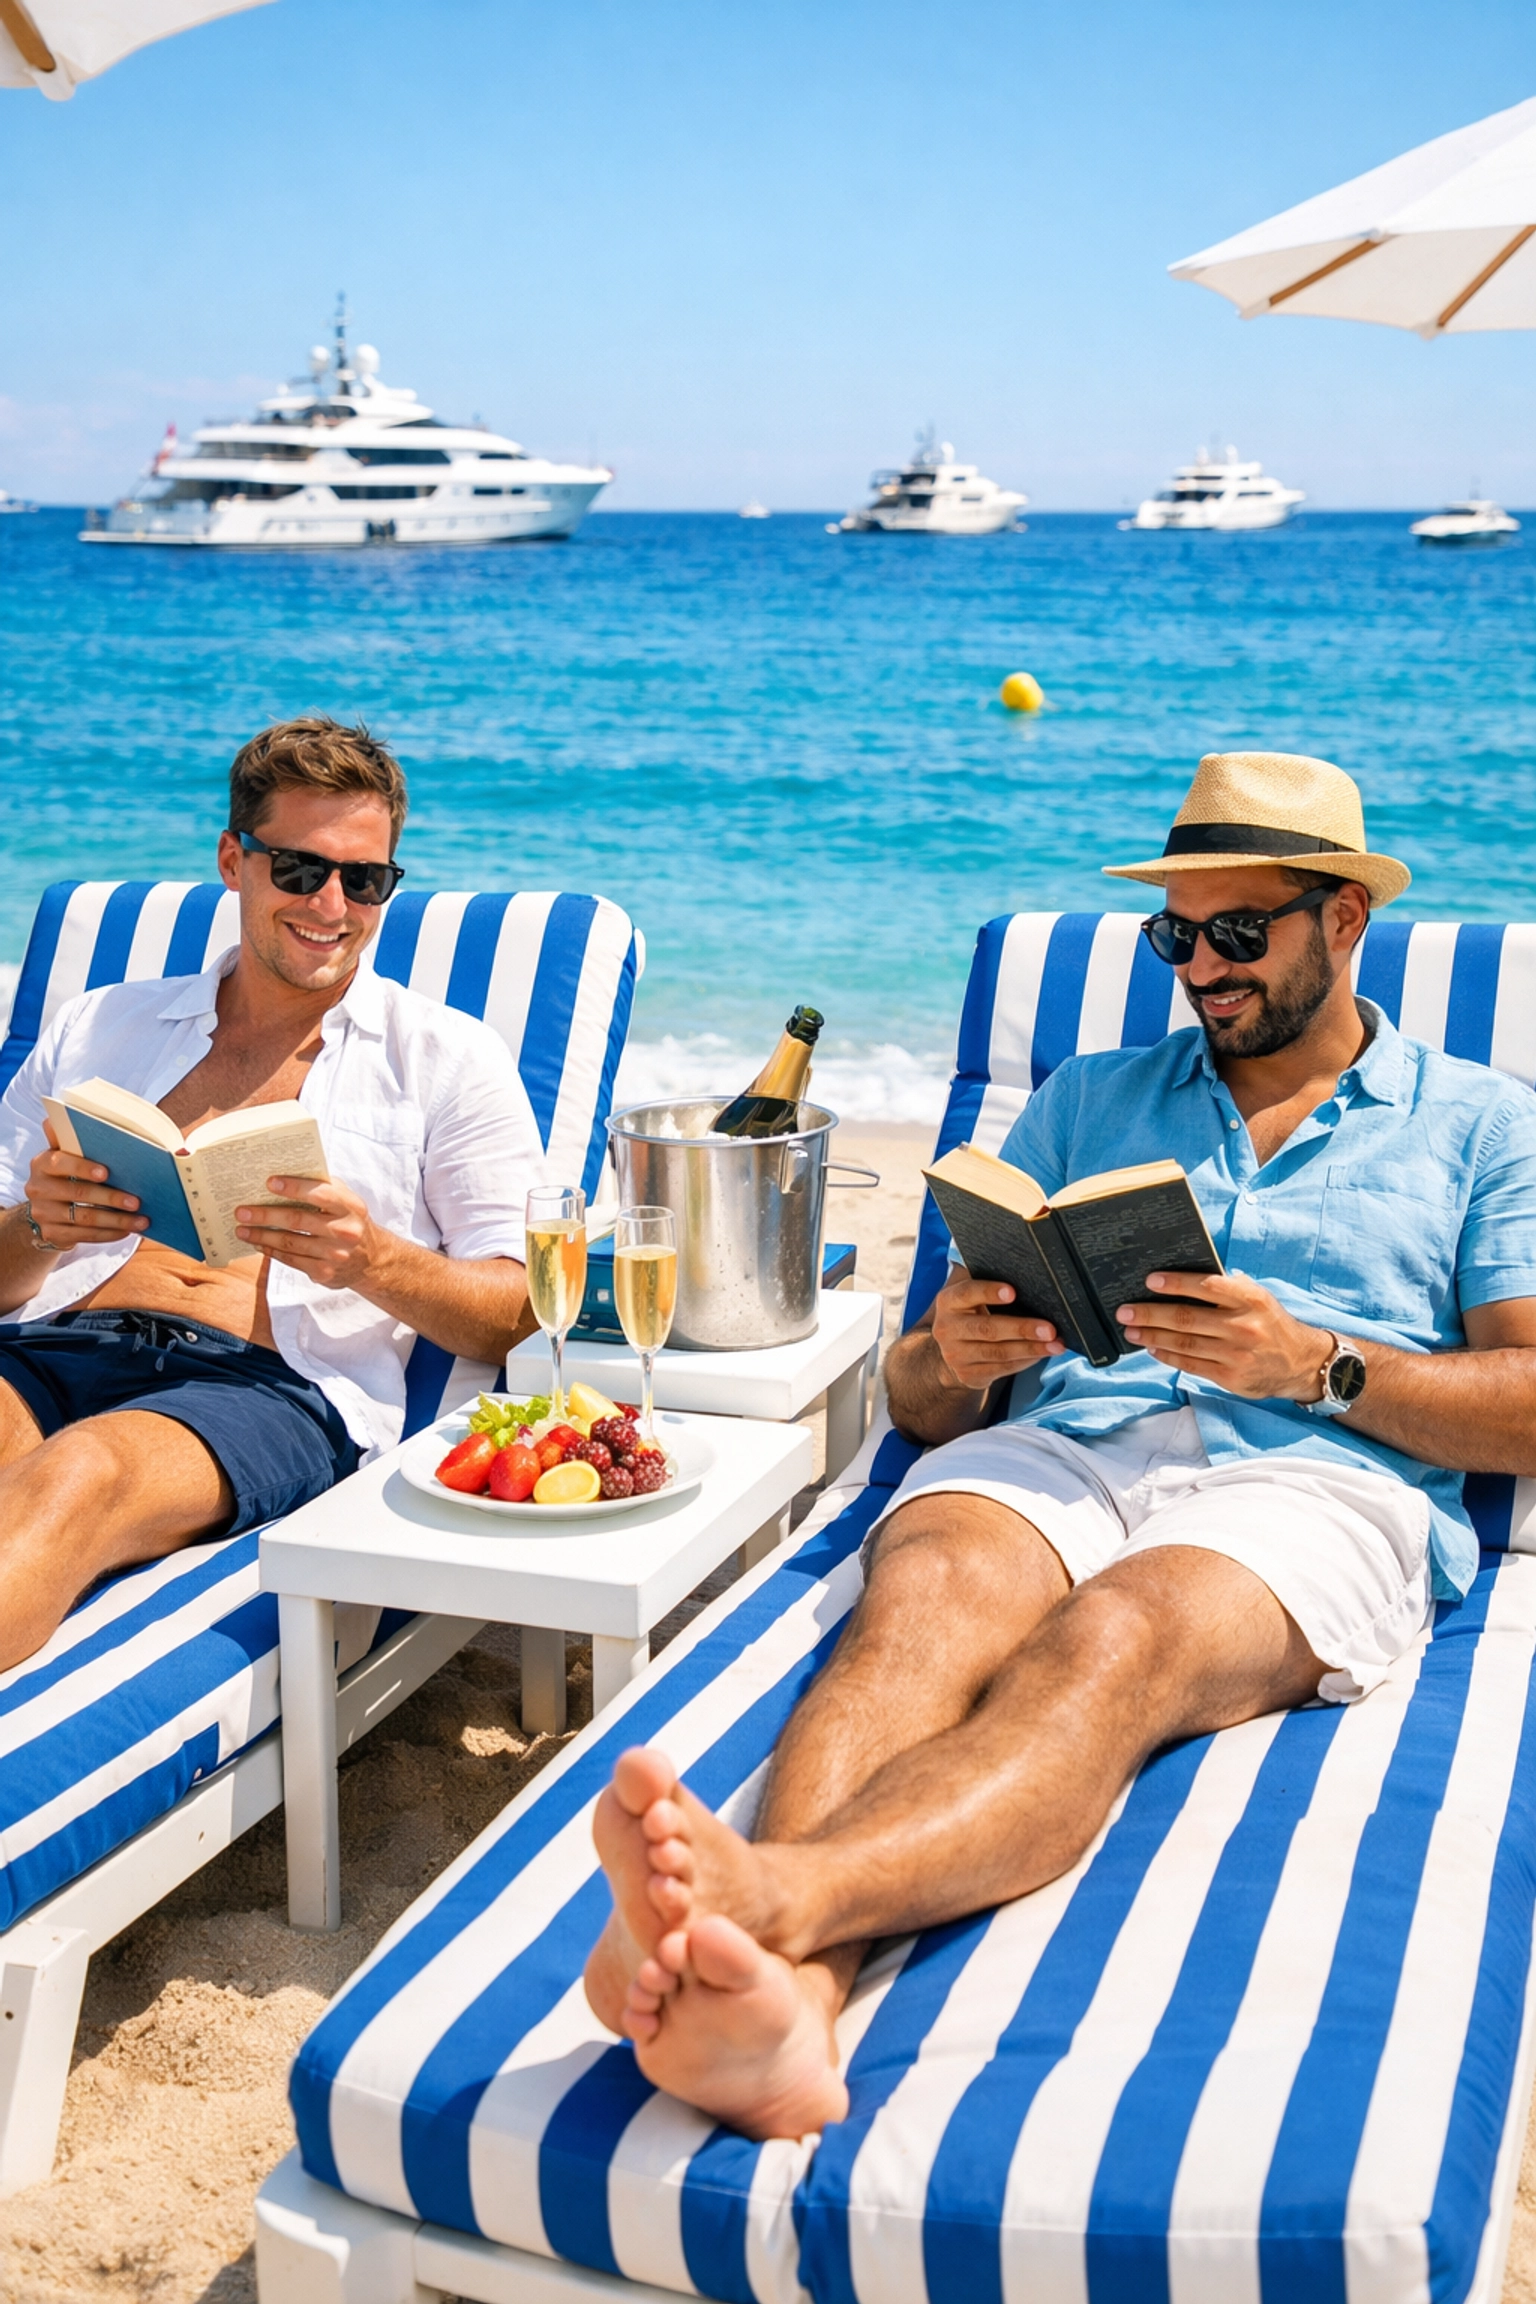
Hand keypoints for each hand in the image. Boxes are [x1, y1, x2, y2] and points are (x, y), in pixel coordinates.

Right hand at [23, 1124, 148, 1247]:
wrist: (46, 1208)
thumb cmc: (66, 1174)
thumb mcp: (66, 1155)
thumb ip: (72, 1139)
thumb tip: (77, 1113)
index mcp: (42, 1162)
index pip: (61, 1162)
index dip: (83, 1167)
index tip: (107, 1173)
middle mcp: (37, 1188)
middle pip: (78, 1193)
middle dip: (111, 1197)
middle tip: (137, 1201)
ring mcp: (43, 1213)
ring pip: (84, 1218)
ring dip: (117, 1220)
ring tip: (142, 1220)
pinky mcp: (52, 1234)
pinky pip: (84, 1236)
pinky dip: (109, 1234)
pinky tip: (128, 1231)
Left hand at [234, 1175, 381, 1288]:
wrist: (372, 1260)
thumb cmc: (349, 1220)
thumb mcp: (346, 1201)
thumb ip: (323, 1187)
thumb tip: (285, 1174)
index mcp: (351, 1207)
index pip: (321, 1194)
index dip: (294, 1187)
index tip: (269, 1182)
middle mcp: (345, 1231)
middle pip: (298, 1220)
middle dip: (266, 1215)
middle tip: (242, 1211)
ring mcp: (335, 1254)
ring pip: (290, 1242)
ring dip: (261, 1235)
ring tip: (241, 1229)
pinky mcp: (324, 1273)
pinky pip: (291, 1260)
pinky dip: (271, 1251)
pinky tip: (257, 1243)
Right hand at [930, 1270, 1062, 1393]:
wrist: (951, 1350)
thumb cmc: (971, 1313)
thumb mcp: (970, 1295)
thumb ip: (987, 1280)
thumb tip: (1024, 1270)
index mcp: (948, 1301)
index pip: (968, 1293)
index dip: (989, 1292)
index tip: (1013, 1292)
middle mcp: (947, 1329)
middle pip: (988, 1329)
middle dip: (1022, 1329)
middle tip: (1049, 1329)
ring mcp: (956, 1355)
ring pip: (999, 1353)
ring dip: (1031, 1349)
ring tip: (1056, 1345)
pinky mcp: (968, 1374)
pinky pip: (1003, 1368)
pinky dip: (1026, 1361)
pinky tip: (1042, 1354)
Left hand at [1117, 1270, 1331, 1400]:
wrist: (1301, 1362)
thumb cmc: (1270, 1323)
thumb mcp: (1258, 1298)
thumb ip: (1228, 1288)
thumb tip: (1184, 1277)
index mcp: (1250, 1299)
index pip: (1207, 1286)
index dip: (1176, 1283)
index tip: (1150, 1281)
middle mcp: (1243, 1326)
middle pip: (1187, 1318)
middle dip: (1151, 1313)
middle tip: (1125, 1310)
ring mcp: (1236, 1354)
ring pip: (1184, 1344)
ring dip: (1152, 1336)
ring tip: (1131, 1330)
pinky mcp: (1231, 1377)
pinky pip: (1191, 1365)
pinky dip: (1168, 1356)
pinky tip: (1152, 1348)